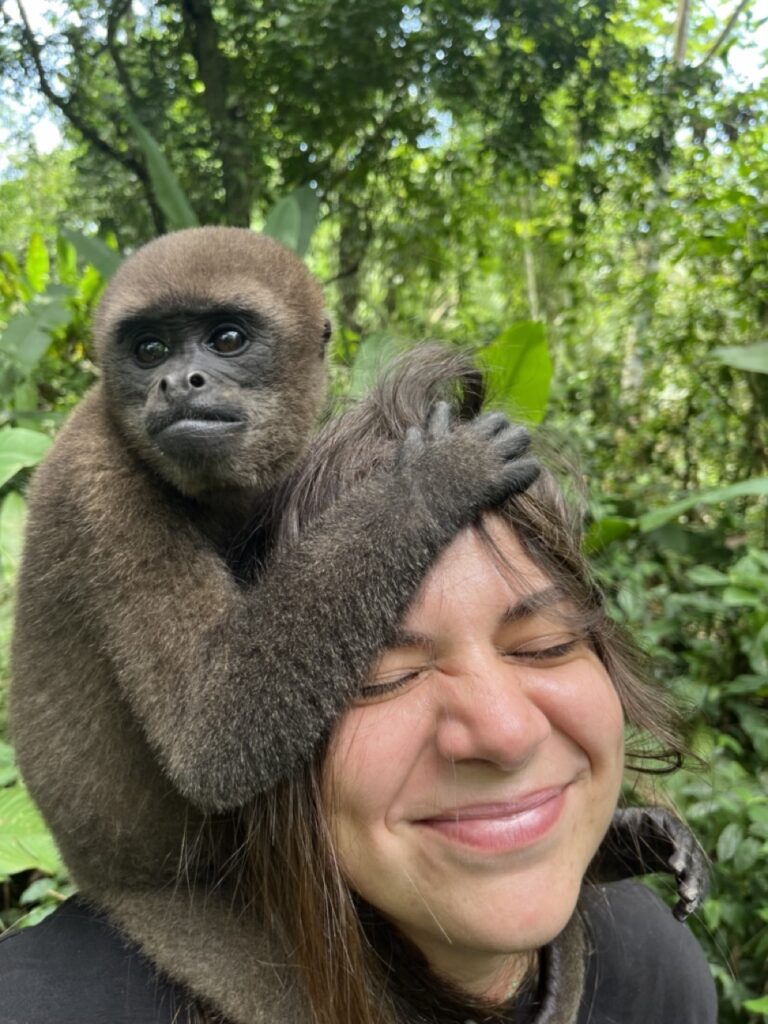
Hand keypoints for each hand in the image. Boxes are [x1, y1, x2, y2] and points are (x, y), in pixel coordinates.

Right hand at [399, 402, 539, 515]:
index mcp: (452, 433)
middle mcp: (470, 440)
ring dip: (521, 449)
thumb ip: (413, 442)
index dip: (487, 428)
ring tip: (517, 465)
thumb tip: (414, 430)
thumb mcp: (407, 458)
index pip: (474, 416)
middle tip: (505, 454)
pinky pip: (527, 467)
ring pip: (521, 436)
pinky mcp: (494, 481)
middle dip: (505, 433)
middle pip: (502, 420)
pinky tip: (522, 482)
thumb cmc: (406, 490)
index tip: (486, 444)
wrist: (411, 512)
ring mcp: (484, 459)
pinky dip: (529, 472)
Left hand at [594, 806, 707, 921]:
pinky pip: (684, 880)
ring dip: (694, 887)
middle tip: (687, 895)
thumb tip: (617, 825)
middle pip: (689, 852)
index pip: (676, 833)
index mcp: (653, 819)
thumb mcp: (603, 830)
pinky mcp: (664, 863)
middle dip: (692, 873)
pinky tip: (681, 914)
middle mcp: (665, 832)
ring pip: (691, 868)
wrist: (585, 847)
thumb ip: (613, 827)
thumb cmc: (593, 835)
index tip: (674, 869)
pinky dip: (687, 897)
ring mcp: (666, 847)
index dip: (680, 850)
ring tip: (687, 907)